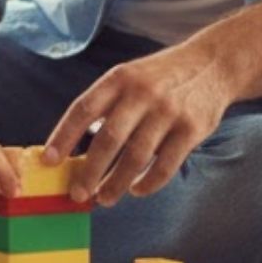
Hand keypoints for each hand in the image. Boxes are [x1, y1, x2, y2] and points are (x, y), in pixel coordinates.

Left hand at [42, 39, 234, 206]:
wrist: (213, 64)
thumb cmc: (160, 77)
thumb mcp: (129, 76)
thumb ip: (106, 105)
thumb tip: (75, 148)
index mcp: (119, 78)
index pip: (83, 108)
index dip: (63, 136)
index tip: (49, 160)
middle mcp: (142, 93)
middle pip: (109, 139)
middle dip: (90, 171)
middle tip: (78, 194)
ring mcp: (168, 111)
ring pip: (136, 157)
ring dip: (117, 183)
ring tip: (104, 198)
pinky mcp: (191, 129)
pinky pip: (165, 165)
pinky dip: (148, 183)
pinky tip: (136, 190)